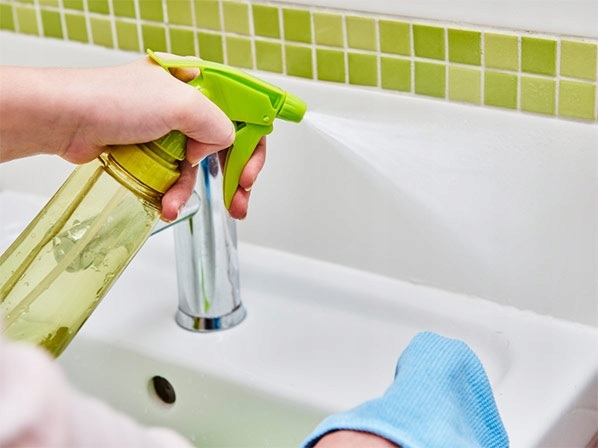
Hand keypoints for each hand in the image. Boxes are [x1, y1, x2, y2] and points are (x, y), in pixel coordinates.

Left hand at [0, 54, 265, 220]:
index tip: (249, 174)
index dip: (251, 145)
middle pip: (223, 144)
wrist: (65, 119)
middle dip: (231, 177)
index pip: (241, 114)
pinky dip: (171, 191)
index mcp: (197, 84)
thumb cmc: (114, 101)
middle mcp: (185, 105)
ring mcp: (166, 129)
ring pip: (197, 166)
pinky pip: (173, 175)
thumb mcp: (181, 105)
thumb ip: (217, 124)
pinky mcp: (150, 150)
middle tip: (237, 202)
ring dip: (189, 189)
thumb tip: (218, 146)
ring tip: (174, 204)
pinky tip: (164, 204)